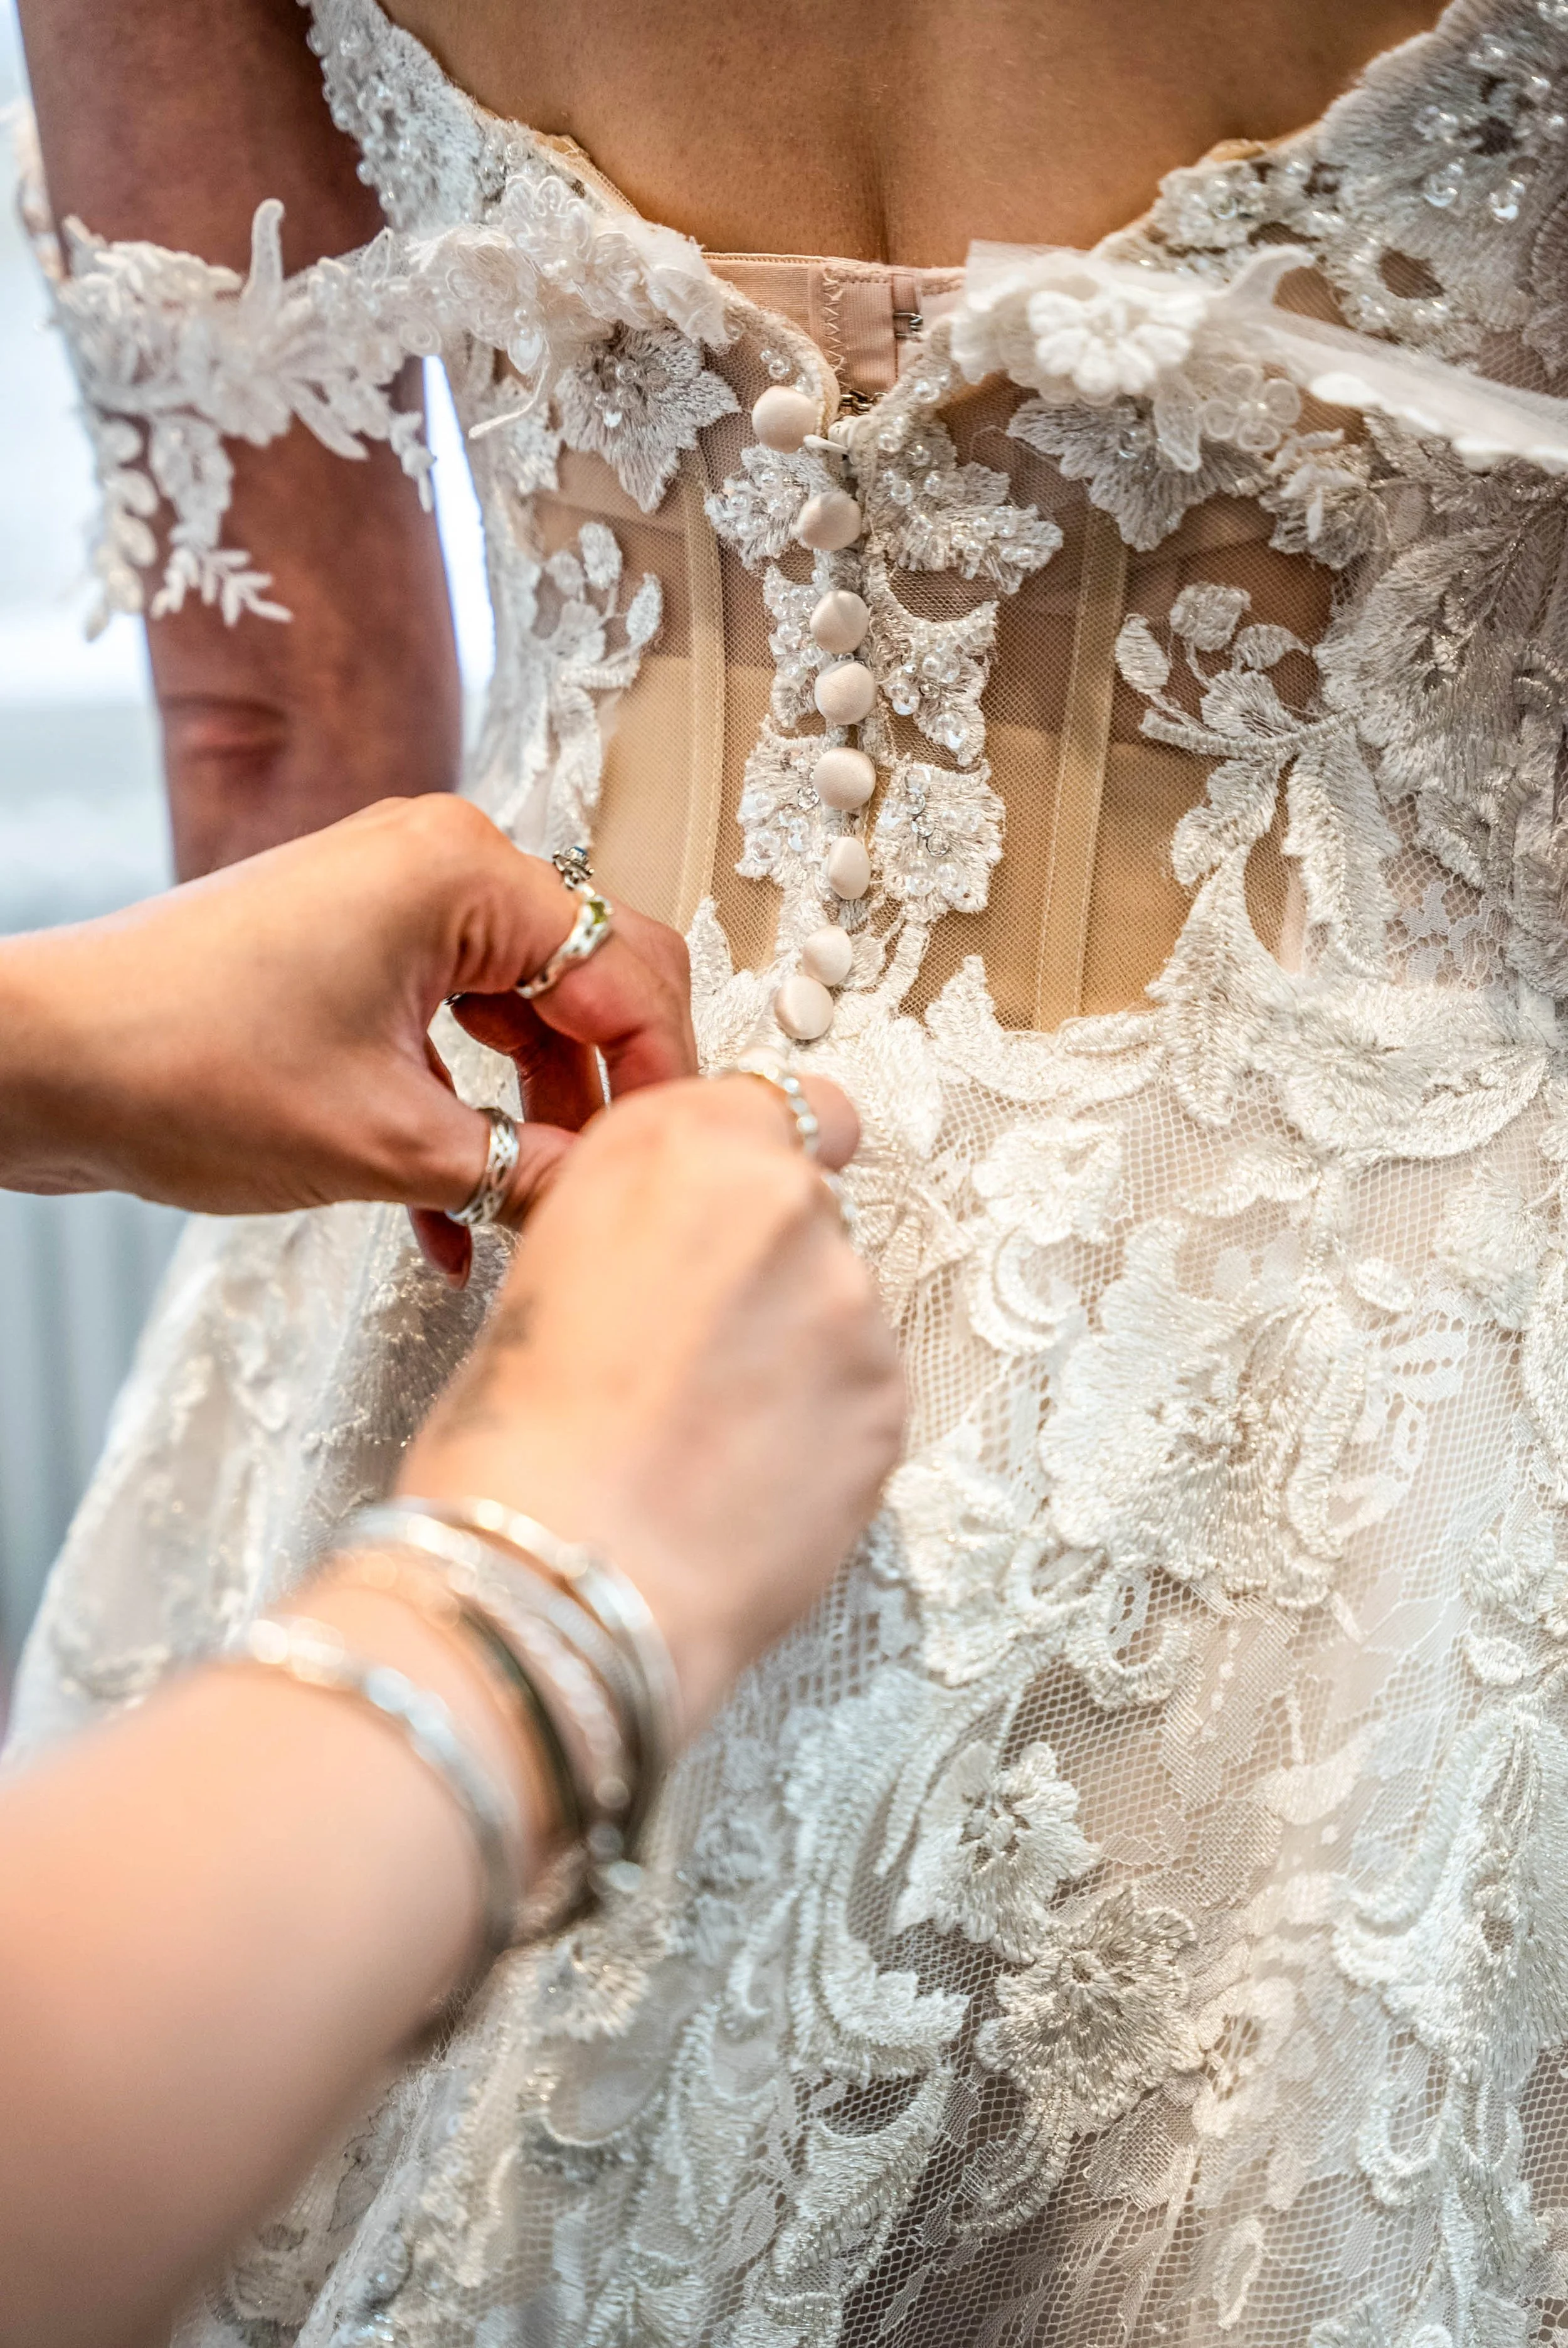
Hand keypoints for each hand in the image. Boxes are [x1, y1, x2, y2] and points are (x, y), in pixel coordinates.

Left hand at [0, 796, 695, 1279]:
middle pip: (590, 981)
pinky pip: (455, 1031)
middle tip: (622, 1186)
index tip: (676, 1164)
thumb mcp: (383, 1141)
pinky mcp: (356, 952)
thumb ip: (523, 1172)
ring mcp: (394, 905)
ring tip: (534, 1215)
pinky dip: (467, 1116)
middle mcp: (439, 864)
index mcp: (463, 871)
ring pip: (525, 1016)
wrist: (39, 1063)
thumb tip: (607, 1203)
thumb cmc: (178, 1061)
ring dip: (534, 1121)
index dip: (665, 1078)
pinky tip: (454, 1221)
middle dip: (609, 1095)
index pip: (628, 969)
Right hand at [399, 1074, 904, 1733]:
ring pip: (838, 1305)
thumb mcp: (546, 1267)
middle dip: (765, 1268)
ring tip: (707, 1433)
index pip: (777, 1105)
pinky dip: (818, 1427)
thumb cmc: (518, 1440)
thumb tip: (683, 1236)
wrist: (561, 1573)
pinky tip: (744, 1476)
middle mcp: (781, 1199)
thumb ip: (640, 1217)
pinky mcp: (889, 1398)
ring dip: (793, 1351)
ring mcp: (849, 1300)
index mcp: (679, 1143)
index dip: (760, 1161)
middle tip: (690, 1351)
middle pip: (806, 1211)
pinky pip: (861, 1393)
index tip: (740, 1209)